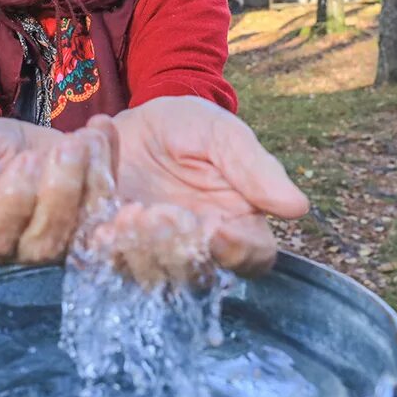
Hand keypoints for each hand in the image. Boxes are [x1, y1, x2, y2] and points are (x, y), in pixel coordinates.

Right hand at [0, 118, 112, 263]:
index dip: (13, 202)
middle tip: (68, 147)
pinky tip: (101, 130)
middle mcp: (20, 250)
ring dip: (91, 179)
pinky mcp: (91, 224)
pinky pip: (108, 205)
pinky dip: (110, 165)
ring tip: (87, 138)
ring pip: (82, 227)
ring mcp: (60, 243)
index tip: (26, 160)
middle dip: (61, 190)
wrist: (14, 149)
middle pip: (45, 240)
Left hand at [88, 97, 308, 276]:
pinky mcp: (110, 250)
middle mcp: (196, 251)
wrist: (132, 120)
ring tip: (125, 212)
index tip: (218, 227)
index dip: (238, 249)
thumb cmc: (189, 127)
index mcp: (237, 226)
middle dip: (172, 246)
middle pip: (195, 274)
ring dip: (134, 249)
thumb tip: (297, 207)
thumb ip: (255, 168)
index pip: (252, 256)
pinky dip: (101, 246)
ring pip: (147, 275)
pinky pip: (104, 263)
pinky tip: (98, 223)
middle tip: (153, 214)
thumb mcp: (222, 134)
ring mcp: (150, 256)